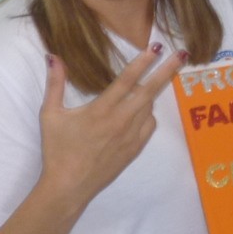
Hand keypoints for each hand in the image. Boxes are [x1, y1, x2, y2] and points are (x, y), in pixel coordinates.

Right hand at [39, 46, 186, 208]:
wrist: (69, 187)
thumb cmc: (57, 150)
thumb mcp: (50, 114)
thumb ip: (54, 83)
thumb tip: (54, 56)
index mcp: (101, 110)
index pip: (127, 80)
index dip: (143, 61)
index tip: (157, 46)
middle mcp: (120, 121)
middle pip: (149, 91)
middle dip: (167, 70)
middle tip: (182, 54)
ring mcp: (131, 137)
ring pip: (149, 107)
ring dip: (153, 92)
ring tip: (154, 79)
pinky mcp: (135, 150)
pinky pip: (149, 125)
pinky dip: (148, 114)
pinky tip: (142, 109)